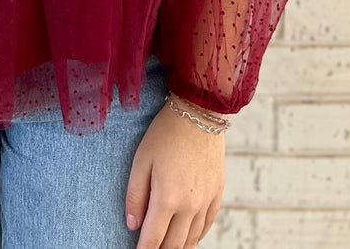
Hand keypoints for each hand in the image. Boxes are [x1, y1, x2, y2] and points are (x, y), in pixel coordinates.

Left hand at [124, 101, 224, 247]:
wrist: (199, 114)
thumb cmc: (164, 134)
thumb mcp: (141, 160)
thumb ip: (135, 195)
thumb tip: (132, 225)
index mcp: (167, 199)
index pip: (153, 239)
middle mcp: (189, 206)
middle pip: (174, 245)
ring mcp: (206, 202)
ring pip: (192, 239)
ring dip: (178, 247)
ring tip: (166, 247)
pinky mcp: (217, 194)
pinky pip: (207, 226)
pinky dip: (196, 236)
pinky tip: (188, 238)